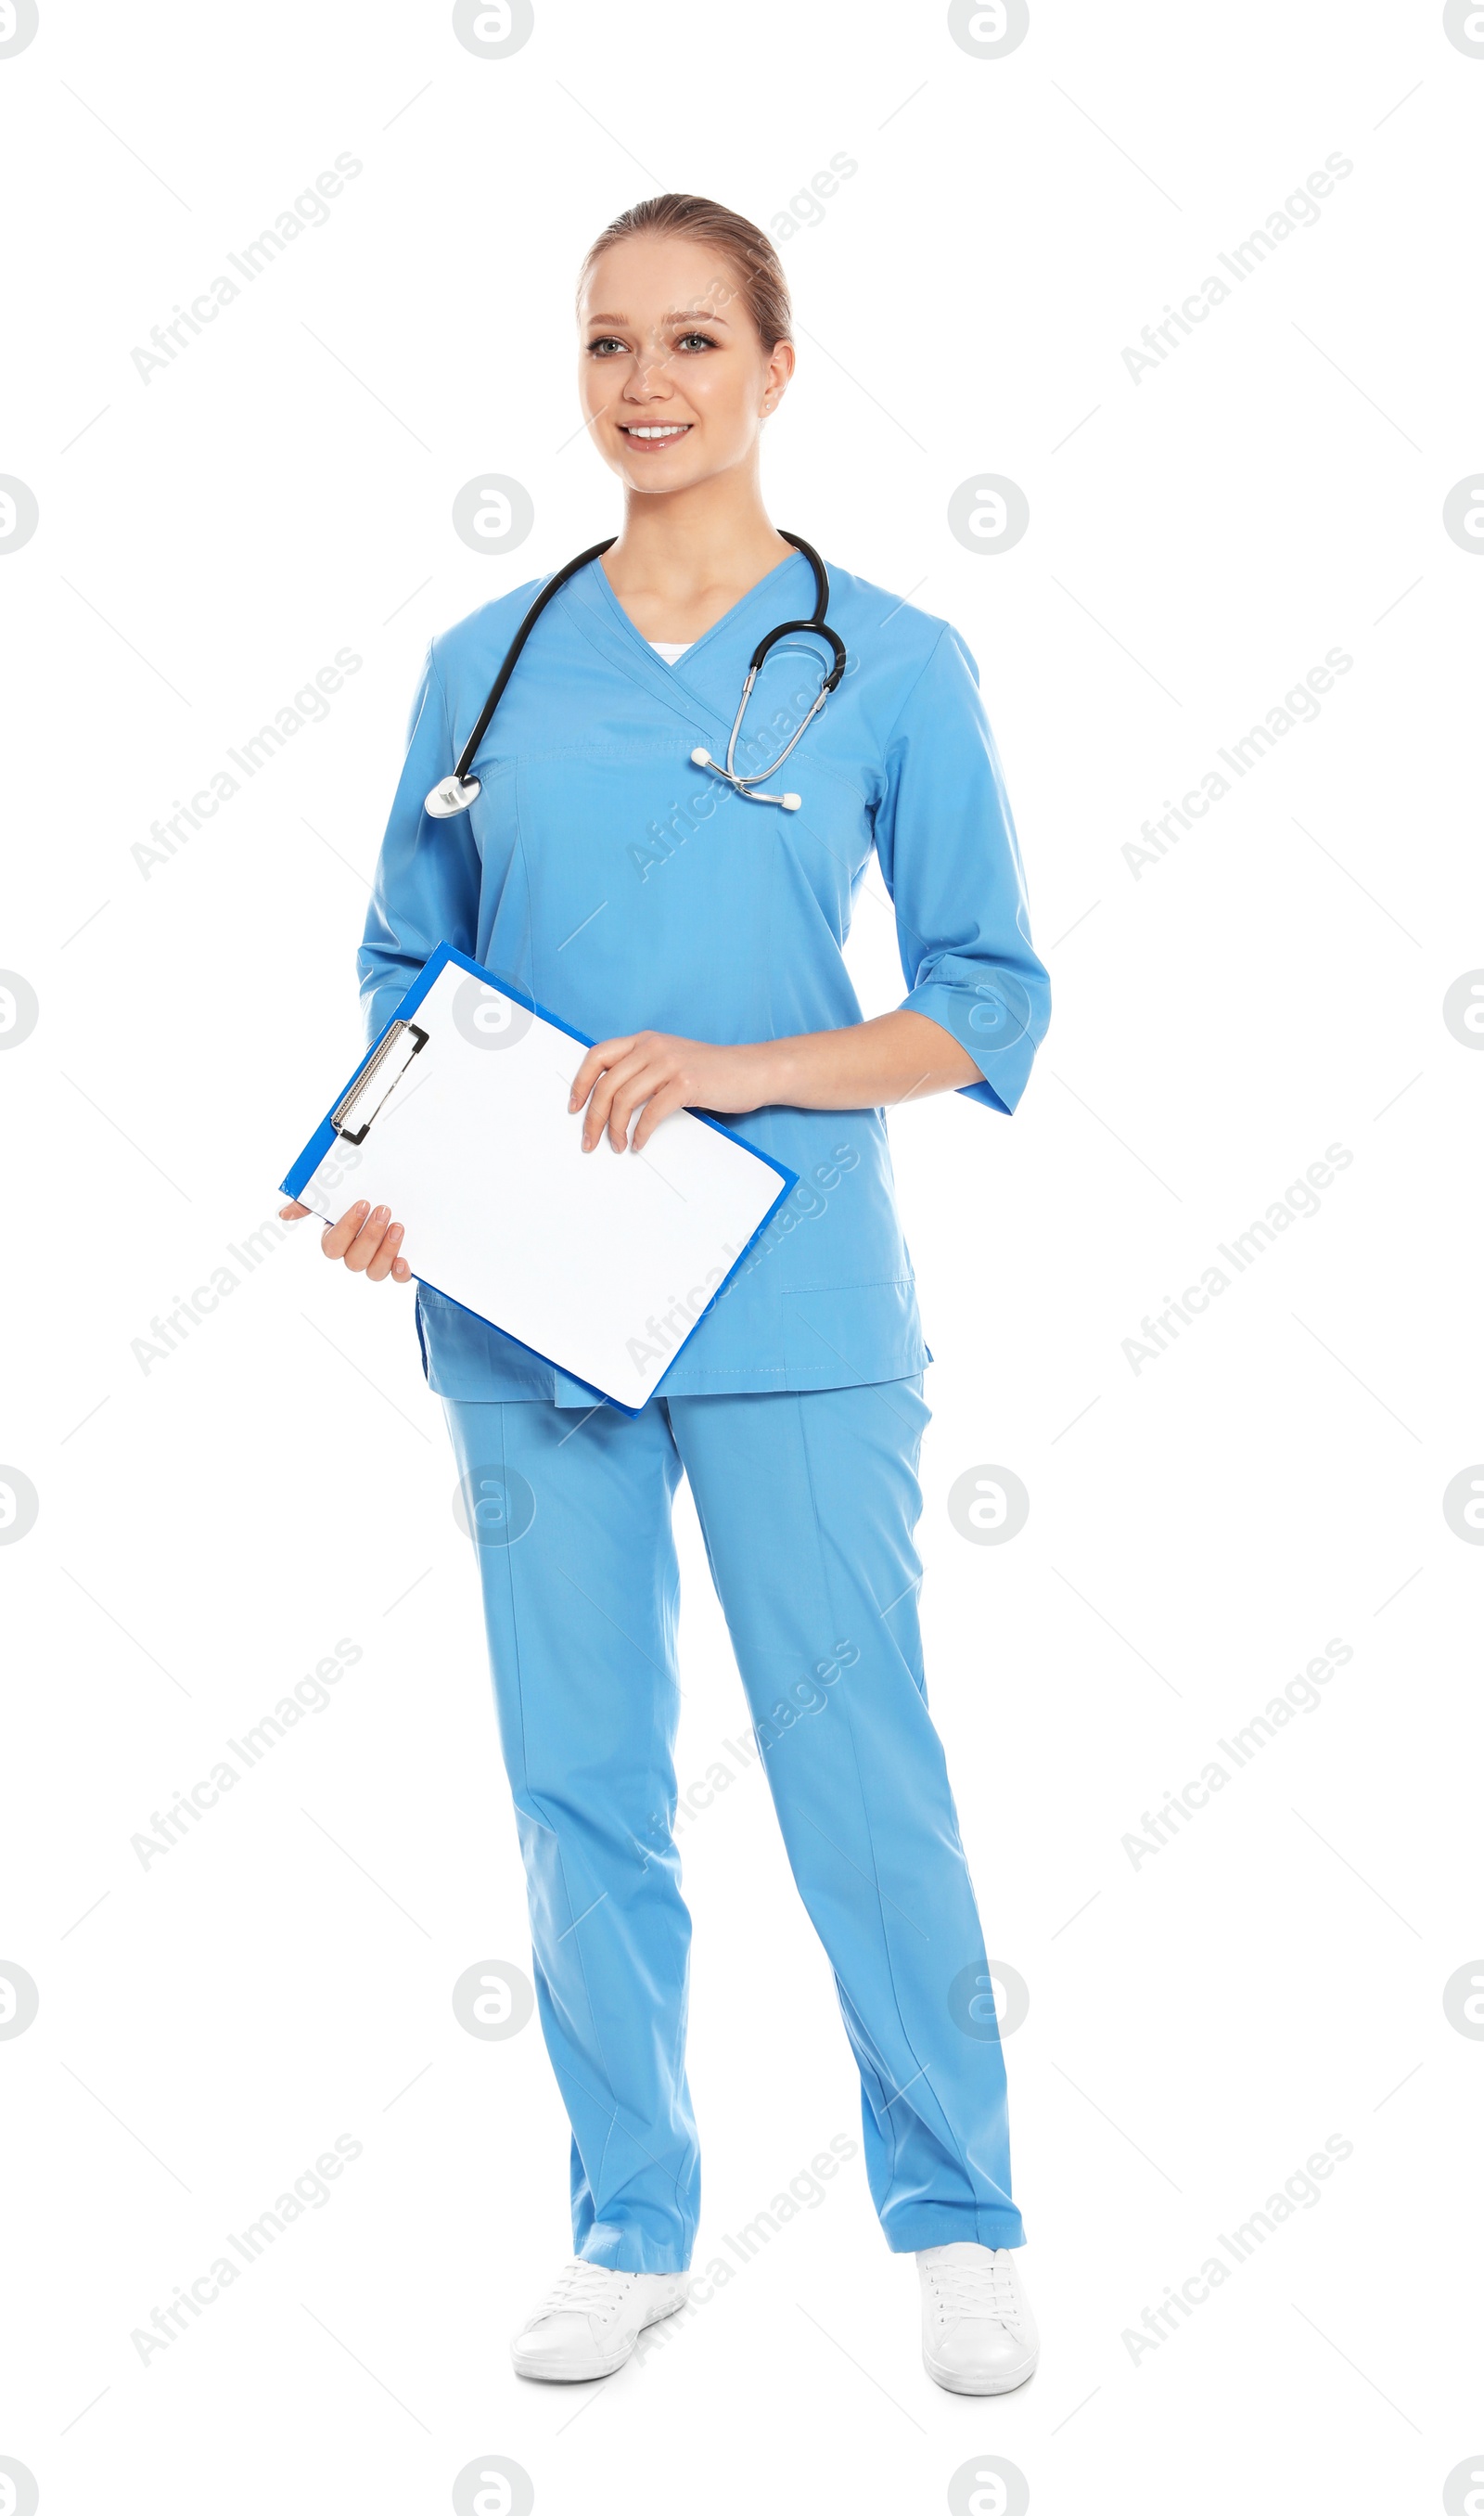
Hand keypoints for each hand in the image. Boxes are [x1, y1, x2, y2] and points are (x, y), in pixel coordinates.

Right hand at [277, 1198, 410, 1283]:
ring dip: (386, 1251)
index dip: (348, 1228)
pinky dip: (401, 1273)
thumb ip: (308, 1203)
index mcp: (334, 1241)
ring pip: (374, 1272)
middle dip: (370, 1236)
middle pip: (355, 1260)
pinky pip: (397, 1279)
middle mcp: (352, 1257)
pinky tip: (405, 1260)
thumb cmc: (356, 1201)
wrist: (389, 1202)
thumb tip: (284, 1214)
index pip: (333, 1246)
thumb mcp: (333, 1197)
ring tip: (398, 1226)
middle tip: (383, 1211)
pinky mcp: (395, 1267)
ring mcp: (373, 1264)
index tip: (363, 1204)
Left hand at [567, 1032, 766, 1153]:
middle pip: (606, 1084)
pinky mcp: (686, 1083)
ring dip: (615, 1129)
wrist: (753, 1070)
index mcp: (644, 1041)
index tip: (573, 1108)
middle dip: (593, 1117)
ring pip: (624, 1099)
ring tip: (616, 1146)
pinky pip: (651, 1113)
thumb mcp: (670, 1062)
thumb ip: (642, 1070)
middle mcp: (653, 1047)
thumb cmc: (711, 1072)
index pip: (597, 1056)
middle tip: (590, 1141)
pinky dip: (641, 1133)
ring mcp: (670, 1063)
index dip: (580, 1083)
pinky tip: (639, 1143)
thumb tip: (608, 1101)